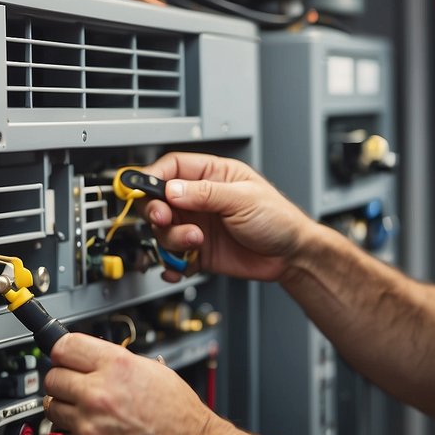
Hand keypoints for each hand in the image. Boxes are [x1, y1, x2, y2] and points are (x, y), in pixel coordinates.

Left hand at [42, 332, 222, 434]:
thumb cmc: (181, 417)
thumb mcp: (153, 371)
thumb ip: (116, 363)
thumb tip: (90, 359)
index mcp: (115, 366)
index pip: (62, 347)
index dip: (62, 352)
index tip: (62, 358)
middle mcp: (98, 394)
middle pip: (52, 379)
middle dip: (63, 383)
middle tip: (76, 390)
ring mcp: (89, 427)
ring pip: (53, 411)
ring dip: (68, 413)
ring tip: (92, 416)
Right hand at [142, 152, 313, 282]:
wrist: (291, 256)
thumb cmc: (278, 218)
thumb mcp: (243, 199)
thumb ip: (206, 194)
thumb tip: (171, 189)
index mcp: (212, 175)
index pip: (171, 168)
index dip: (153, 177)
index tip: (143, 190)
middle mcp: (200, 200)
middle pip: (159, 200)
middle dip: (156, 212)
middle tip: (164, 220)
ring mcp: (197, 225)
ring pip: (163, 231)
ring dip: (171, 239)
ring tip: (195, 242)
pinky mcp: (198, 251)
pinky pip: (173, 257)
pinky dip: (171, 264)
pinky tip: (179, 266)